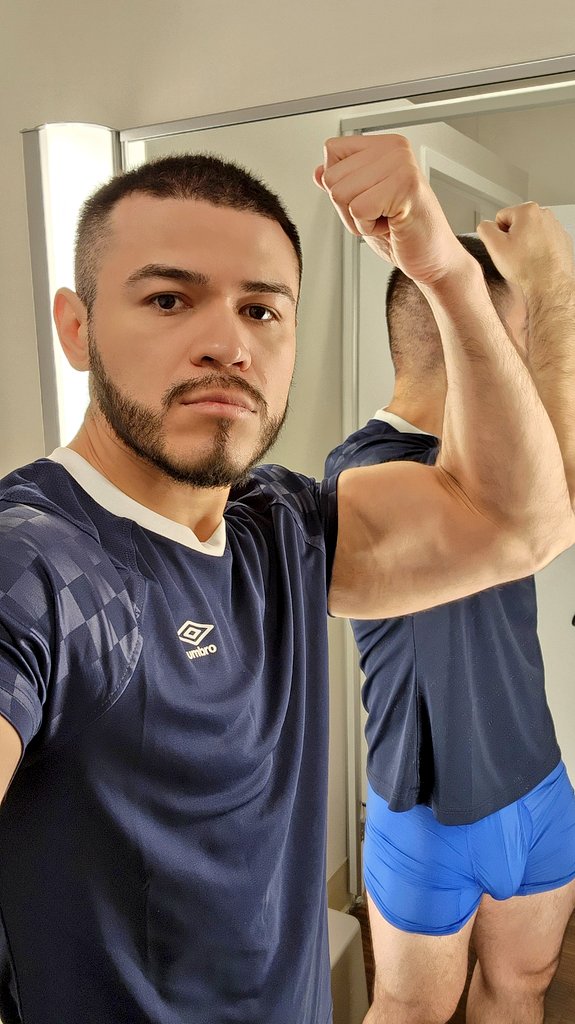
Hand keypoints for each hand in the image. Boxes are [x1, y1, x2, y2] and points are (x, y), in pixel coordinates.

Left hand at [313, 134, 469, 285]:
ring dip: (358, 219)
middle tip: (380, 214)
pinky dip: (369, 228)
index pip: (332, 152)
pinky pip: (358, 209)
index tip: (370, 199)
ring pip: (341, 193)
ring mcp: (401, 165)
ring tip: (386, 218)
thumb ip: (343, 184)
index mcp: (385, 146)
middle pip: (332, 177)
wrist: (432, 258)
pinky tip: (392, 225)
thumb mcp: (363, 204)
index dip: (340, 185)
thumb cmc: (402, 232)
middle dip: (347, 208)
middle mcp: (394, 149)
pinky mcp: (405, 186)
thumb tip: (318, 172)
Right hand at [477, 203, 574, 294]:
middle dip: (513, 238)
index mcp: (528, 211)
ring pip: (530, 233)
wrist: (550, 285)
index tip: (506, 248)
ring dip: (525, 245)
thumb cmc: (527, 268)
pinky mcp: (562, 240)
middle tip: (515, 255)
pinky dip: (538, 250)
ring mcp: (555, 227)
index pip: (501, 217)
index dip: (499, 235)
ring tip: (526, 260)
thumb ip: (485, 229)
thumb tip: (486, 226)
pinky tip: (536, 261)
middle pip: (517, 224)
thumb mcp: (495, 246)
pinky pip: (543, 242)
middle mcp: (545, 215)